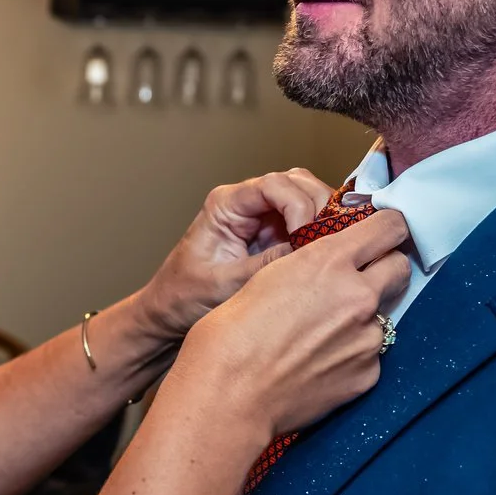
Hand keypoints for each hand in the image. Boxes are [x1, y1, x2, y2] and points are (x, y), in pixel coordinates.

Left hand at [137, 169, 334, 339]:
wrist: (169, 311)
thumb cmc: (184, 296)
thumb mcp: (226, 285)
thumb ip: (267, 265)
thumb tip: (310, 251)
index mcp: (225, 204)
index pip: (275, 184)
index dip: (299, 207)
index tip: (306, 237)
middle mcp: (245, 202)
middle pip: (297, 183)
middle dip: (317, 209)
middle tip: (326, 243)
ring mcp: (261, 216)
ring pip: (306, 198)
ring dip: (323, 219)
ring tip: (326, 249)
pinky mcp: (273, 234)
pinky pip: (305, 222)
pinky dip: (320, 234)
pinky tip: (323, 255)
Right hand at [177, 209, 410, 440]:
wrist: (229, 394)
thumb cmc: (233, 336)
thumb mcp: (271, 275)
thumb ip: (316, 264)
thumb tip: (337, 263)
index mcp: (329, 261)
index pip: (389, 227)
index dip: (387, 228)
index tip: (383, 233)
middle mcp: (358, 296)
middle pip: (399, 267)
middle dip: (384, 268)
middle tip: (358, 279)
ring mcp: (367, 338)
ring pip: (384, 314)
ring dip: (363, 317)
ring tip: (322, 334)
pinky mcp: (367, 374)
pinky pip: (372, 355)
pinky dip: (353, 355)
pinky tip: (320, 363)